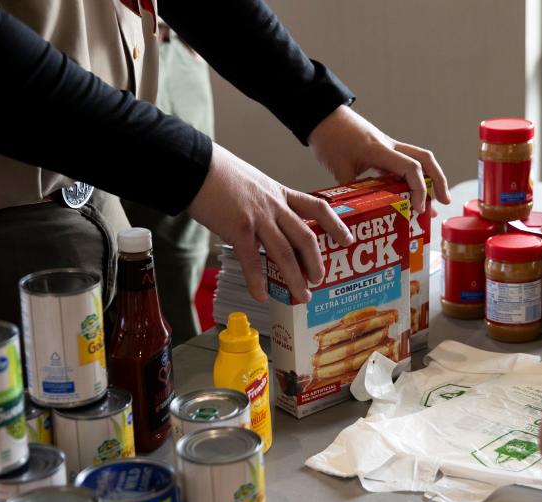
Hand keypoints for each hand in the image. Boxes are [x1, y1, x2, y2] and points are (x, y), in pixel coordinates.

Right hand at [187, 144, 353, 302]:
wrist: (195, 165)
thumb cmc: (219, 174)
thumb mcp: (254, 182)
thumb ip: (265, 202)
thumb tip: (268, 222)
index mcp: (279, 193)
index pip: (317, 207)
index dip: (335, 225)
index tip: (347, 240)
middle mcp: (274, 206)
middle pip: (305, 237)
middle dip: (316, 262)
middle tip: (319, 280)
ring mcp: (257, 217)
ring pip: (284, 253)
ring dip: (295, 278)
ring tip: (300, 296)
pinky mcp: (238, 228)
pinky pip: (252, 260)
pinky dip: (257, 281)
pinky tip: (261, 296)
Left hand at [307, 105, 451, 213]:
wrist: (321, 114)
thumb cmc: (328, 137)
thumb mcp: (338, 168)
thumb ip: (352, 191)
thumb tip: (360, 214)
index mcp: (380, 150)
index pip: (411, 168)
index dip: (420, 190)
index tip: (417, 209)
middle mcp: (390, 146)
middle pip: (426, 159)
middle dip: (439, 181)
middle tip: (444, 202)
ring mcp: (388, 145)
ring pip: (418, 159)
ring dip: (429, 179)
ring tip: (431, 203)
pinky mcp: (382, 148)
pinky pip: (404, 162)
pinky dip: (411, 178)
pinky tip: (409, 194)